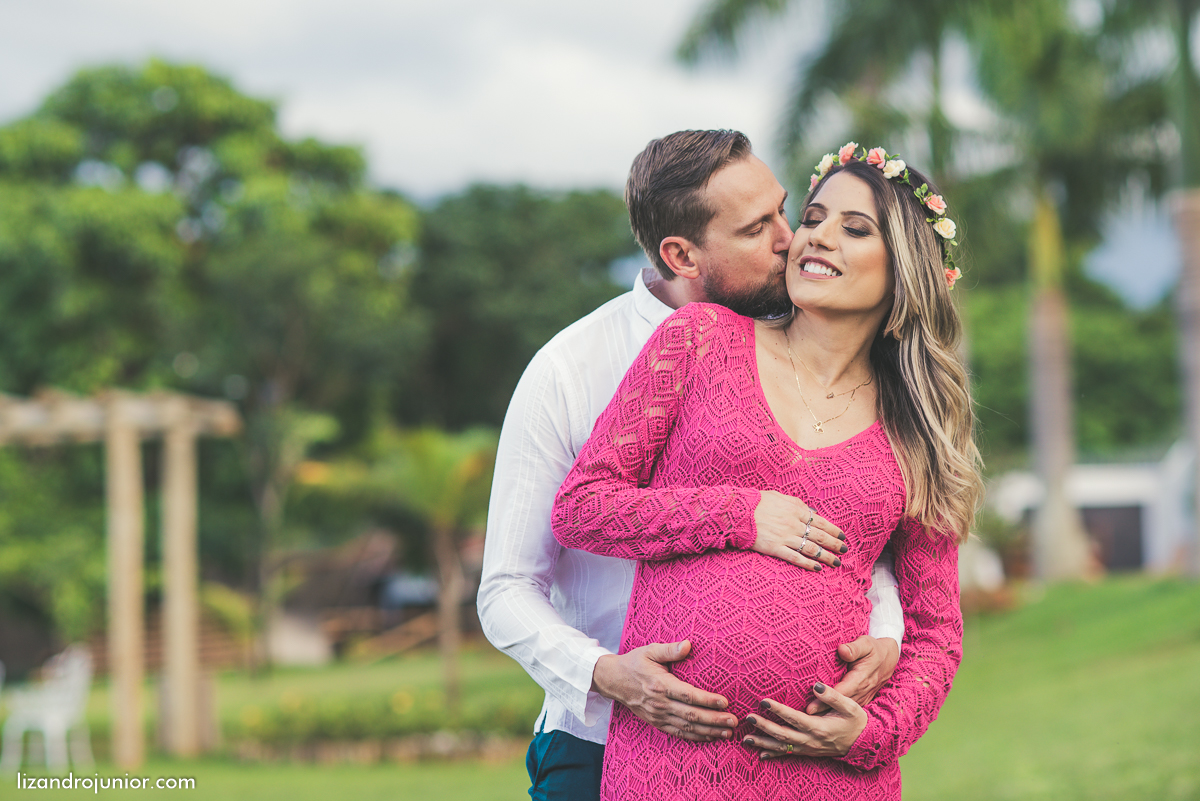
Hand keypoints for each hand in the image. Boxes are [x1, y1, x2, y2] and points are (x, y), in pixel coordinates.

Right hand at [592, 640, 737, 741]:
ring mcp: (658, 716)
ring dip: (709, 731)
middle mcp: (660, 703)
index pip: (688, 695)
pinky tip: (710, 736)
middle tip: (733, 721)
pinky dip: (695, 737)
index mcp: (660, 684)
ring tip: (727, 731)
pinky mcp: (656, 723)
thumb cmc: (635, 663)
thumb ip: (670, 649)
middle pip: (691, 715)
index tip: (725, 702)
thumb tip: (689, 645)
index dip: (707, 700)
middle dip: (714, 719)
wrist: (613, 680)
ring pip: (687, 727)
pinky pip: (678, 733)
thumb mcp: (650, 650)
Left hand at [743, 683, 867, 758]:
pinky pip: (788, 754)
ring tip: (745, 739)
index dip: (778, 710)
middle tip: (748, 718)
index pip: (794, 718)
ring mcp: (808, 748)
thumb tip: (816, 685)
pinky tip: (760, 754)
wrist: (863, 742)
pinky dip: (773, 754)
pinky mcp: (808, 751)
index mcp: (819, 727)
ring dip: (763, 743)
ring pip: (782, 747)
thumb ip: (832, 695)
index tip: (764, 701)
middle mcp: (811, 740)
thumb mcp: (850, 706)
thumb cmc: (855, 721)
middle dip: (764, 726)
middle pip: (783, 734)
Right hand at [752, 490, 845, 570]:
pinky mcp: (775, 548)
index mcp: (795, 509)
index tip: (842, 536)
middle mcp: (793, 523)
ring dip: (826, 556)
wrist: (737, 511)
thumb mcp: (779, 496)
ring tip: (836, 562)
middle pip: (820, 536)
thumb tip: (813, 511)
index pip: (820, 521)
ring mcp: (785, 536)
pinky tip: (817, 568)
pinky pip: (796, 557)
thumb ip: (797, 503)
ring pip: (811, 549)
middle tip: (845, 550)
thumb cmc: (756, 502)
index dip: (833, 530)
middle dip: (835, 544)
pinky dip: (808, 564)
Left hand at [806, 635, 898, 713]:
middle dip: (823, 708)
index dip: (828, 696)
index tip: (813, 699)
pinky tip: (820, 715)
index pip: (843, 691)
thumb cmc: (874, 649)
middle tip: (805, 712)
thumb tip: (842, 650)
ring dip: (827, 713)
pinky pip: (846, 708)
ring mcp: (862, 697)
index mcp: (861, 678)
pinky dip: (833, 712)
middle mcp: (862, 691)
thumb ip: (854, 648)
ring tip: (808, 718)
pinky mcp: (860, 699)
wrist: (889, 658)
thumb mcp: (866, 644)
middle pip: (840, 703)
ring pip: (843, 708)